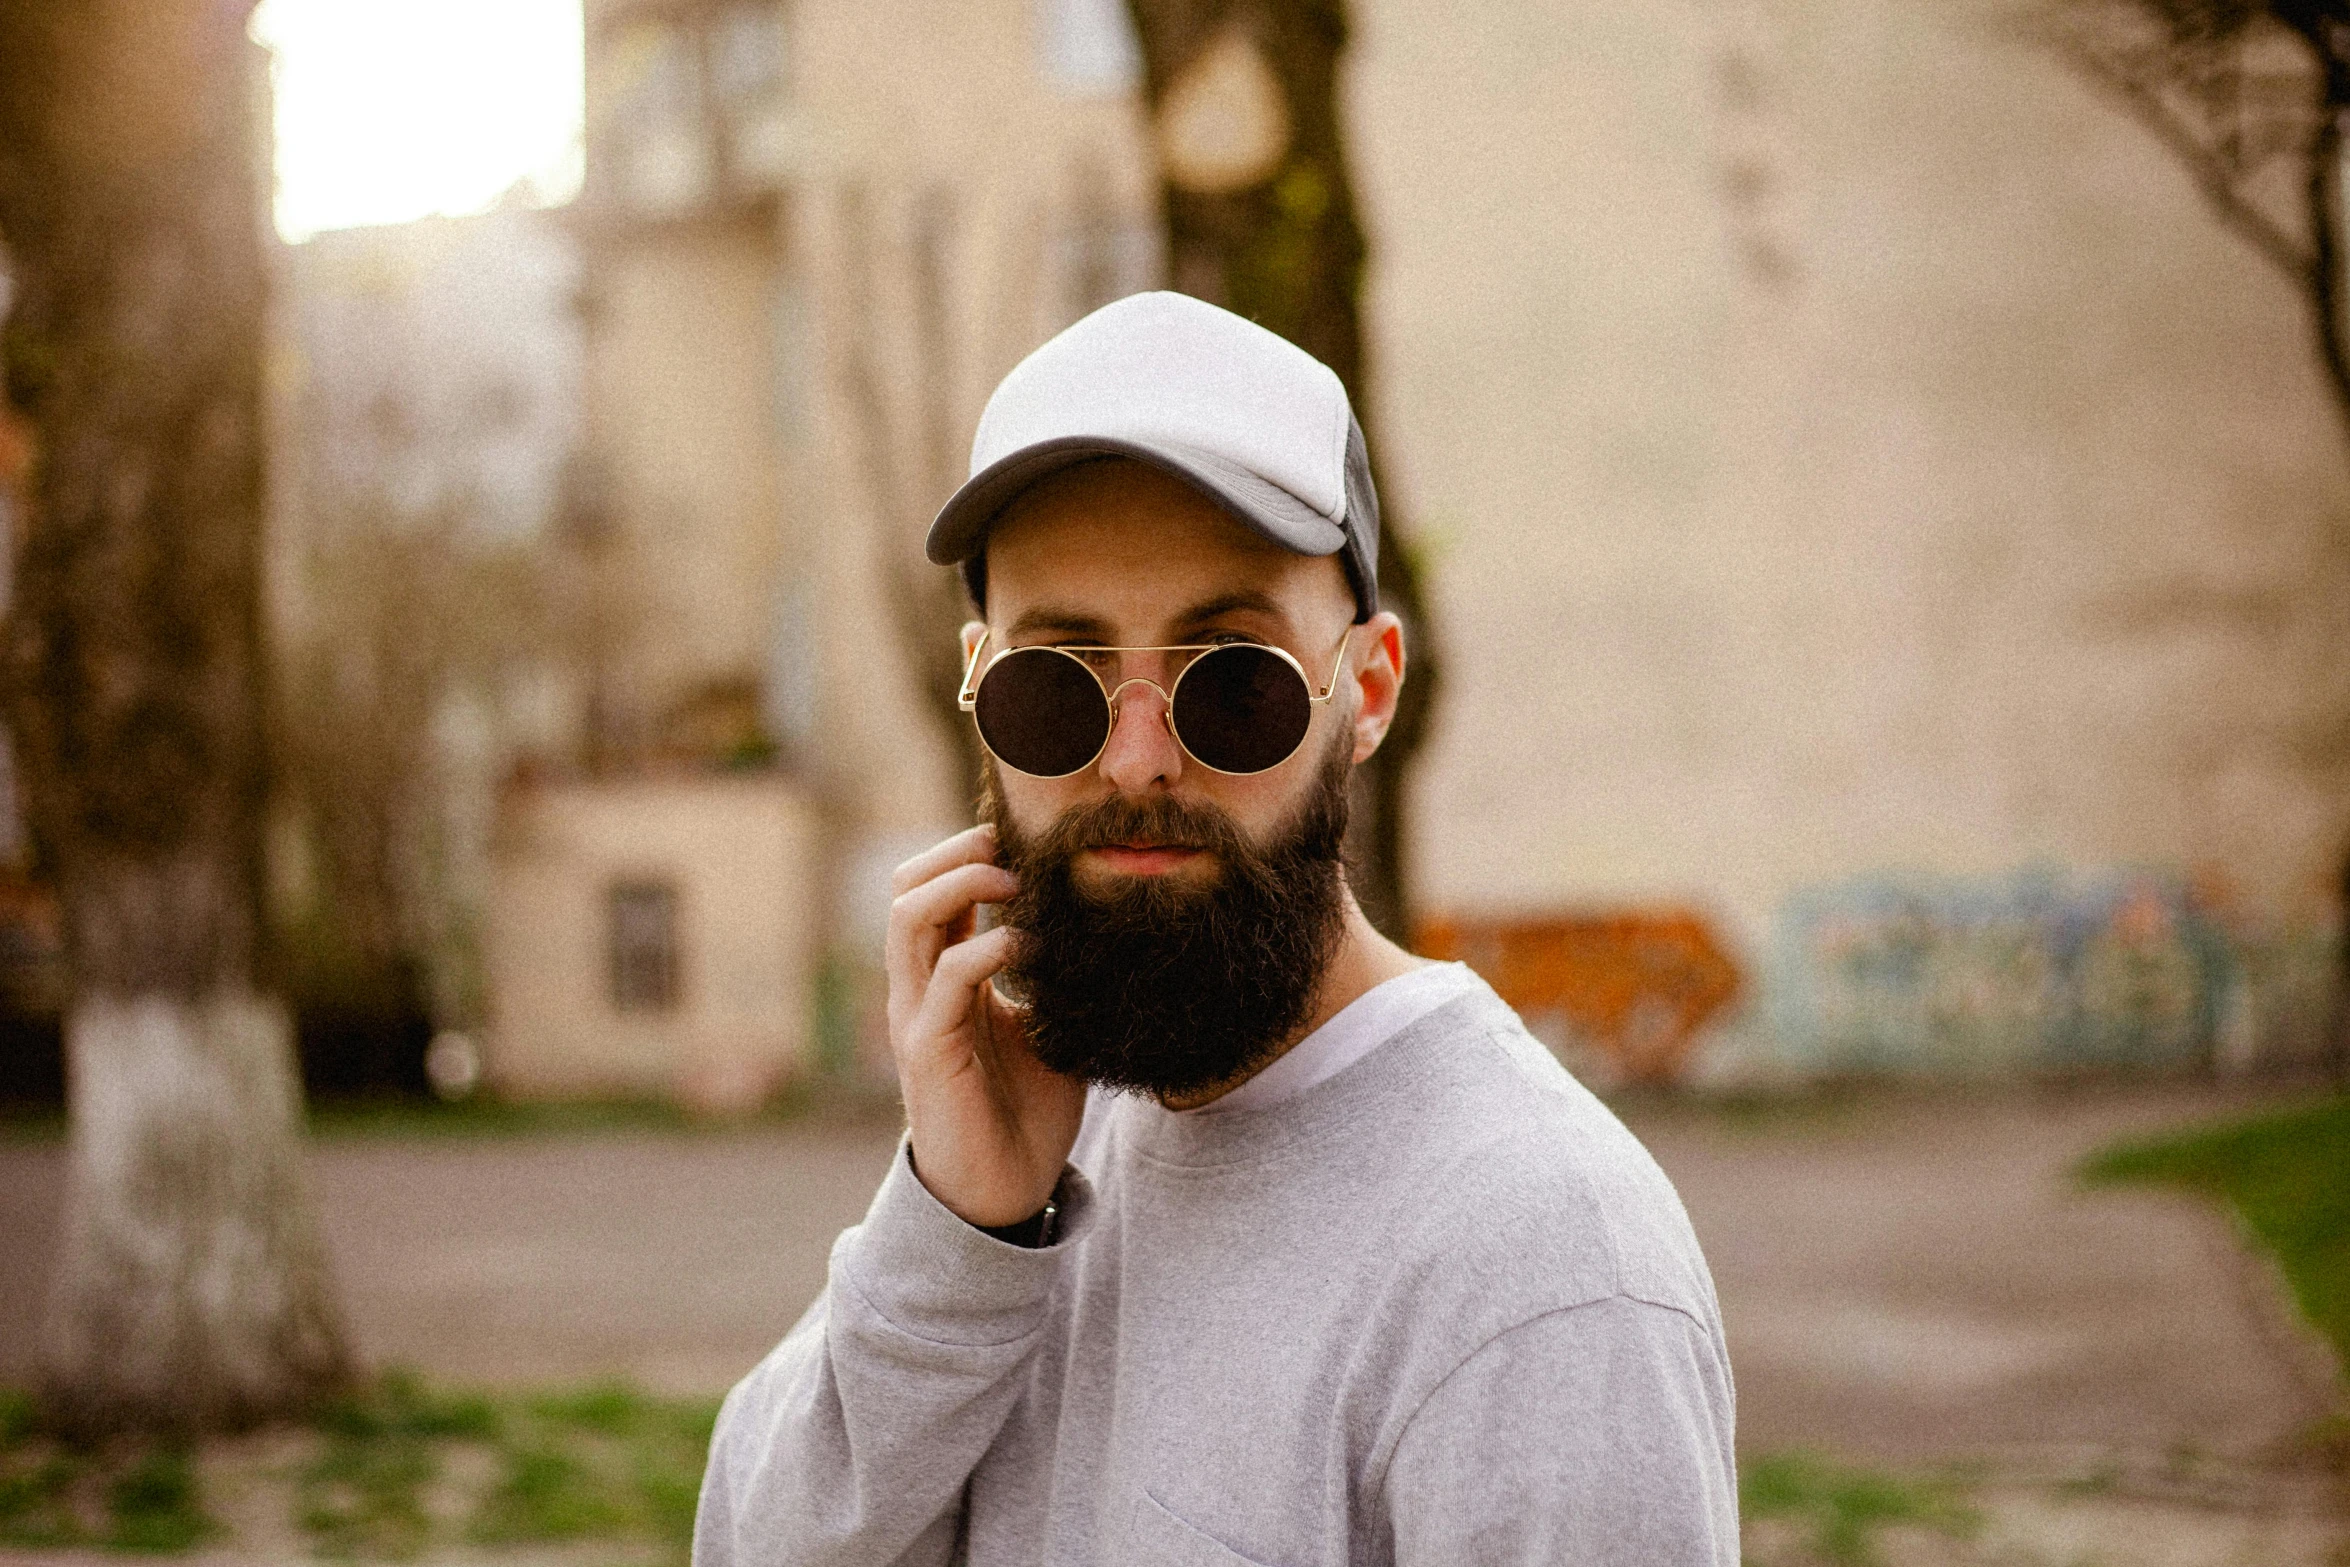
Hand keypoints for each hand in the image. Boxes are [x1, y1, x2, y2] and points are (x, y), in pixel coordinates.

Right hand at [885, 824, 1086, 1228]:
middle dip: (957, 852)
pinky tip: (1030, 947)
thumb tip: (1102, 926)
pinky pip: (946, 978)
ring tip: (1015, 881)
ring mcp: (917, 1015)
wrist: (1006, 1192)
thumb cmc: (1027, 1109)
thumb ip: (1054, 978)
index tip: (1027, 838)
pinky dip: (987, 949)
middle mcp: (918, 989)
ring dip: (963, 885)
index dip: (969, 852)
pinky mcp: (928, 1050)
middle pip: (905, 887)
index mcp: (943, 978)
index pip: (933, 890)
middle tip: (1013, 843)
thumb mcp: (1047, 1026)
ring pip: (908, 917)